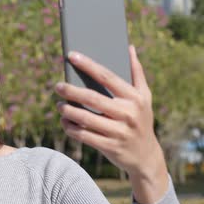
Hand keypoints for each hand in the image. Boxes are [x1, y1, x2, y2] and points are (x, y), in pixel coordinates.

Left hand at [54, 45, 168, 203]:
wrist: (146, 156)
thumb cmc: (141, 119)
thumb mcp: (144, 97)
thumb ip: (137, 72)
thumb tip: (129, 47)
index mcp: (135, 97)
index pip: (107, 77)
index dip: (88, 65)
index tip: (71, 56)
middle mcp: (128, 113)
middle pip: (93, 98)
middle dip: (72, 91)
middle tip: (58, 86)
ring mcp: (119, 132)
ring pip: (86, 119)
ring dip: (68, 111)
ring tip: (59, 105)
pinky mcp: (110, 147)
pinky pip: (85, 136)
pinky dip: (72, 129)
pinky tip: (65, 122)